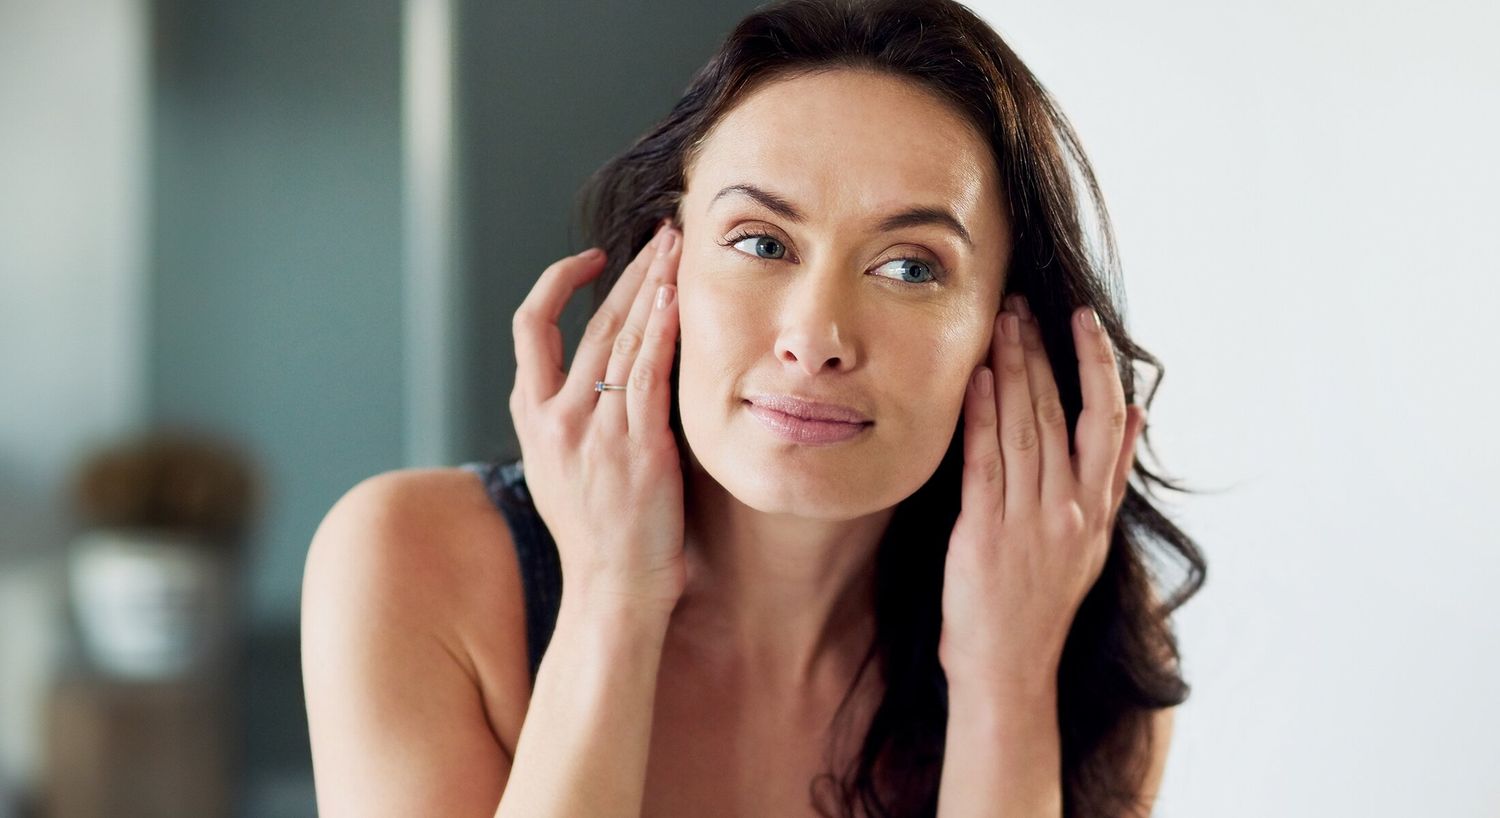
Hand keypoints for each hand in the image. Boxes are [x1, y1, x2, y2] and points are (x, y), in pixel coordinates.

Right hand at [509, 221, 686, 616]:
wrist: (612, 592)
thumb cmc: (598, 537)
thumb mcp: (560, 471)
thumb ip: (570, 423)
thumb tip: (595, 383)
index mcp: (533, 419)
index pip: (531, 328)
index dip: (558, 284)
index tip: (593, 260)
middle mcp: (557, 417)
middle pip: (590, 322)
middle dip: (629, 271)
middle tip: (662, 236)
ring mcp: (595, 432)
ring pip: (621, 338)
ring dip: (653, 285)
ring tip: (678, 249)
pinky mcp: (637, 448)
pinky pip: (648, 374)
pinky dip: (662, 331)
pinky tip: (678, 298)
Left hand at [938, 295, 1145, 691]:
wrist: (1009, 666)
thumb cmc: (1041, 601)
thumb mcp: (1092, 539)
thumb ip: (1110, 475)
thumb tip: (1139, 414)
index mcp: (1096, 508)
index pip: (1107, 419)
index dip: (1098, 365)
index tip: (1084, 320)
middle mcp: (1069, 509)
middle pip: (1059, 412)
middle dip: (1040, 352)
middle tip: (1023, 305)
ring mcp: (1029, 520)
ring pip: (1023, 428)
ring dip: (1009, 371)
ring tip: (1000, 325)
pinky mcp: (986, 533)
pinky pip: (985, 462)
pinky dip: (980, 417)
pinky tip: (973, 380)